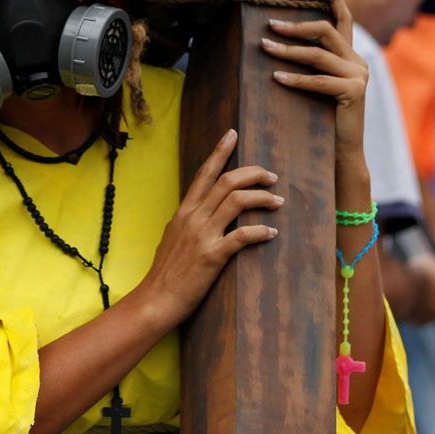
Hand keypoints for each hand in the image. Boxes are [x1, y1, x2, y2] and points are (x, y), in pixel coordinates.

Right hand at [134, 128, 281, 329]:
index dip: (220, 151)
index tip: (233, 134)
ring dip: (262, 197)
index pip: (204, 173)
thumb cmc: (166, 272)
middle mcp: (193, 217)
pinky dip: (260, 230)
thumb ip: (188, 221)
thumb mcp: (173, 237)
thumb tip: (201, 211)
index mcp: (184, 211)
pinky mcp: (213, 256)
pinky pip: (242, 236)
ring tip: (277, 200)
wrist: (156, 299)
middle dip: (253, 173)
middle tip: (271, 176)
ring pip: (237, 201)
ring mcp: (203, 235)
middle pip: (227, 181)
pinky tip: (271, 232)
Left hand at [261, 0, 367, 162]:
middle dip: (295, 26)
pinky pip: (318, 81)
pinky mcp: (353, 92)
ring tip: (264, 47)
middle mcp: (358, 62)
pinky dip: (296, 78)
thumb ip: (312, 65)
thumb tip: (278, 41)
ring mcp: (358, 76)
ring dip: (287, 50)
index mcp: (351, 56)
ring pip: (318, 54)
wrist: (343, 153)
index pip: (343, 19)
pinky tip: (276, 77)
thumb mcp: (318, 86)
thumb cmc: (323, 119)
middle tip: (269, 25)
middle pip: (325, 31)